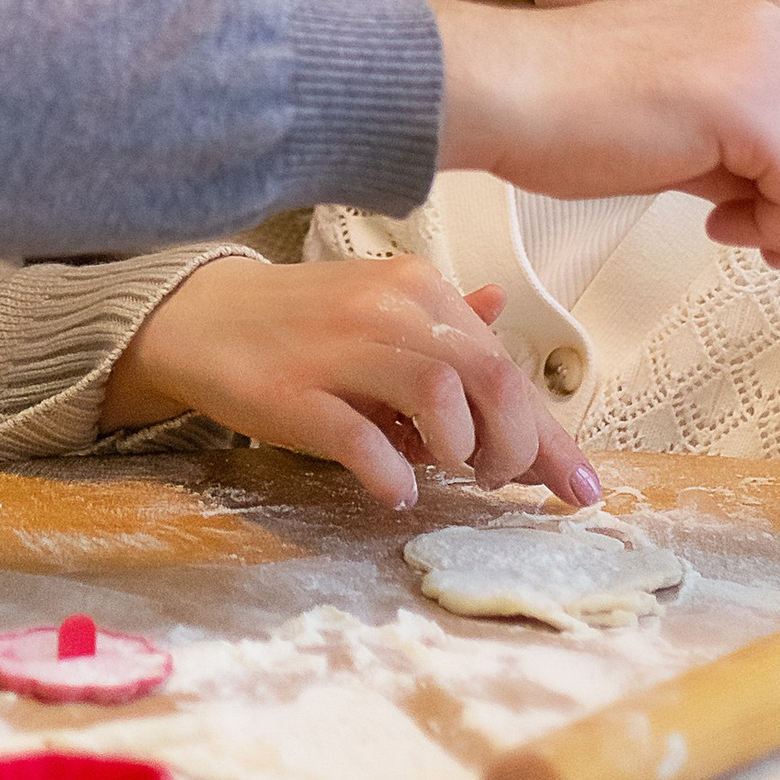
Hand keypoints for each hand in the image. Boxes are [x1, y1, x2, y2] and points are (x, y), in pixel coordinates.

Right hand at [97, 252, 602, 508]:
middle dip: (517, 444)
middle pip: (489, 377)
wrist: (198, 316)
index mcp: (417, 290)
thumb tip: (501, 307)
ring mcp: (339, 350)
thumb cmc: (300, 321)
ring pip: (439, 394)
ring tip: (453, 475)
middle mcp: (387, 310)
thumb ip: (441, 318)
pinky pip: (358, 436)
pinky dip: (390, 472)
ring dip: (463, 450)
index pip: (505, 363)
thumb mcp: (377, 306)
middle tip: (500, 481)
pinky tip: (397, 488)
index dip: (552, 435)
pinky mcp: (292, 394)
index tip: (580, 490)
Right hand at [430, 0, 779, 261]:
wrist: (500, 88)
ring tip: (756, 239)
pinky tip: (721, 227)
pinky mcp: (745, 107)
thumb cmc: (556, 105)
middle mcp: (764, 26)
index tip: (763, 209)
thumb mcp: (671, 118)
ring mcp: (761, 61)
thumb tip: (770, 194)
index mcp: (743, 18)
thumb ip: (732, 143)